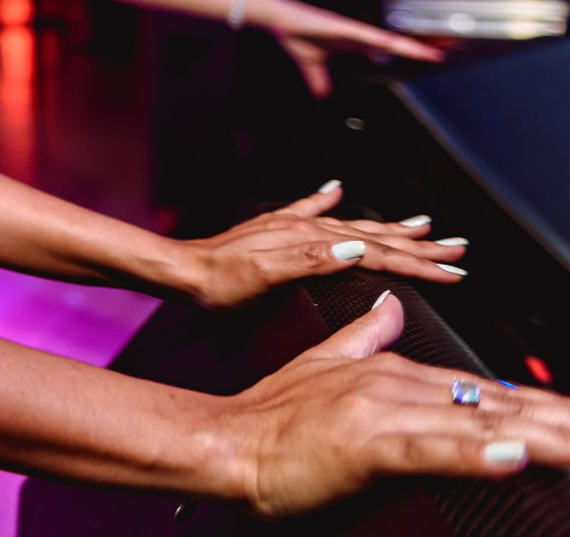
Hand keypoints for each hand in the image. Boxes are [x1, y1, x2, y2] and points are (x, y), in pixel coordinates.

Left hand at [184, 181, 466, 310]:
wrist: (182, 270)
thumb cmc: (219, 282)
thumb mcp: (266, 277)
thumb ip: (312, 261)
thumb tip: (357, 248)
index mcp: (310, 242)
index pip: (377, 252)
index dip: (418, 263)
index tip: (453, 270)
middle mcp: (304, 228)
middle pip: (374, 235)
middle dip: (418, 244)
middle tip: (457, 246)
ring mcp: (290, 226)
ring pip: (353, 225)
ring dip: (389, 227)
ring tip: (421, 223)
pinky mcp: (273, 229)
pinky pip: (309, 208)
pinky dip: (327, 199)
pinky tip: (336, 189)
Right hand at [224, 294, 569, 516]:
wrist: (226, 440)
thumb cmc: (270, 417)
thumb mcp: (321, 363)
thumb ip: (363, 334)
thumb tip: (389, 306)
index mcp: (389, 370)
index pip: (482, 389)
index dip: (538, 404)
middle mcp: (395, 383)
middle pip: (495, 403)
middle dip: (556, 419)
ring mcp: (383, 410)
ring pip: (477, 423)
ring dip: (539, 436)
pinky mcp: (369, 443)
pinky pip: (434, 449)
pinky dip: (478, 452)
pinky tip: (516, 455)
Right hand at [266, 0, 442, 96]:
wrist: (280, 20)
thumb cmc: (296, 34)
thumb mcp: (311, 64)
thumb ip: (318, 79)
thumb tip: (321, 94)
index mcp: (354, 42)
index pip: (388, 48)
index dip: (409, 52)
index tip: (430, 57)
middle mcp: (359, 35)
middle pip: (396, 43)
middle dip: (419, 48)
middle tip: (445, 53)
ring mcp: (354, 30)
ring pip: (388, 40)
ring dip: (410, 47)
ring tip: (432, 53)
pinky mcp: (343, 27)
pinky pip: (368, 35)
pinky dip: (384, 41)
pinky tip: (397, 45)